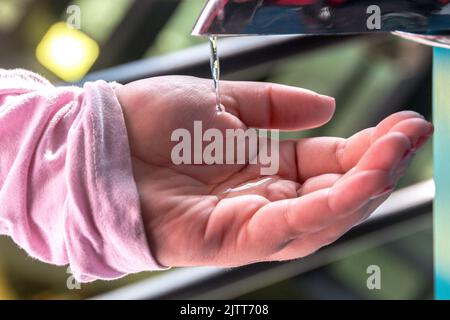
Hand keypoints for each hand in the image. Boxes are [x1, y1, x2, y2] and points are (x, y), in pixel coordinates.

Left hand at [116, 76, 432, 267]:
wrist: (106, 142)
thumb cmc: (155, 123)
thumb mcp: (226, 103)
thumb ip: (276, 107)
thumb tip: (326, 107)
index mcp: (266, 167)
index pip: (329, 164)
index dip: (367, 148)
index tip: (401, 126)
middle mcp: (264, 197)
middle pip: (333, 193)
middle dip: (377, 167)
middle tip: (411, 136)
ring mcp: (250, 221)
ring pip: (321, 216)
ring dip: (363, 187)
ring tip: (395, 154)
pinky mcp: (232, 239)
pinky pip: (289, 228)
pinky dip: (328, 208)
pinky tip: (360, 182)